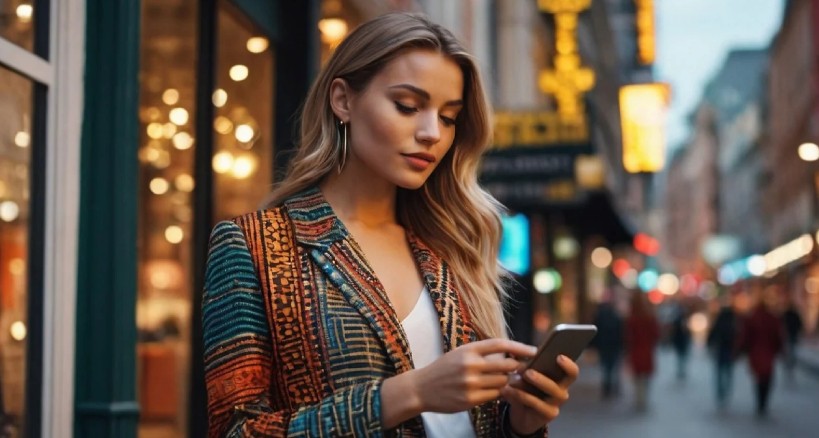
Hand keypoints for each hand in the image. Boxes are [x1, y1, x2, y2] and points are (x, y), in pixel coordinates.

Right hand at [413, 338, 536, 412]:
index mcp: (468, 350)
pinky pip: (494, 396)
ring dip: (508, 382)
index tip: (533, 350)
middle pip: (507, 364)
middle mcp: (470, 365)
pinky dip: (498, 393)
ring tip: (509, 381)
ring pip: (502, 382)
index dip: (519, 347)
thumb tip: (510, 355)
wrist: (421, 388)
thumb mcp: (460, 354)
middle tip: (525, 369)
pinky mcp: (469, 400)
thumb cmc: (444, 369)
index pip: (500, 344)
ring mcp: (470, 384)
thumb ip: (482, 353)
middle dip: (518, 367)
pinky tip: (496, 391)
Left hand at [501, 354, 578, 434]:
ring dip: (534, 384)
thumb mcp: (524, 376)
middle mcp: (562, 391)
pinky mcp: (549, 414)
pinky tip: (509, 390)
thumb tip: (513, 351)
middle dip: (545, 375)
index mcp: (560, 378)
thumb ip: (523, 364)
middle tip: (527, 372)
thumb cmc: (526, 389)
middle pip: (563, 383)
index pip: (572, 371)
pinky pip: (537, 403)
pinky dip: (522, 395)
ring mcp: (557, 403)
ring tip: (514, 380)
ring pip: (551, 391)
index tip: (559, 356)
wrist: (521, 414)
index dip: (569, 365)